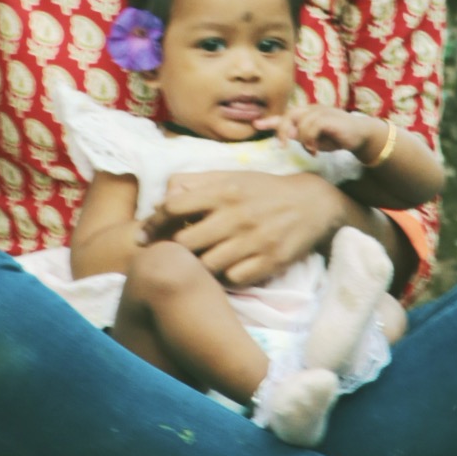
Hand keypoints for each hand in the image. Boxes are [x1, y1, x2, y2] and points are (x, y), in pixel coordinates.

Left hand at [141, 171, 347, 287]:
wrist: (312, 204)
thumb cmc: (263, 191)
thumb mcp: (231, 176)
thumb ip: (195, 183)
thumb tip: (163, 196)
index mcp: (224, 191)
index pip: (174, 206)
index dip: (153, 223)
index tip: (144, 236)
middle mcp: (236, 216)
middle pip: (185, 242)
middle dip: (173, 250)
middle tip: (172, 253)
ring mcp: (254, 241)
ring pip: (207, 265)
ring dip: (198, 266)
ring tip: (199, 262)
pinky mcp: (269, 262)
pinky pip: (233, 279)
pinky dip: (225, 278)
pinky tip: (225, 270)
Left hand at [261, 103, 374, 160]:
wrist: (361, 136)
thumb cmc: (336, 137)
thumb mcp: (315, 139)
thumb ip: (300, 136)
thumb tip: (286, 137)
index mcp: (307, 114)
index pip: (286, 115)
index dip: (271, 121)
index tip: (256, 124)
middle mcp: (312, 110)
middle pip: (289, 116)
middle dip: (282, 131)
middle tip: (283, 147)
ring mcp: (321, 112)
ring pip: (300, 123)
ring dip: (302, 140)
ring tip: (311, 151)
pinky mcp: (329, 118)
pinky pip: (312, 127)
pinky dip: (310, 140)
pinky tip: (315, 150)